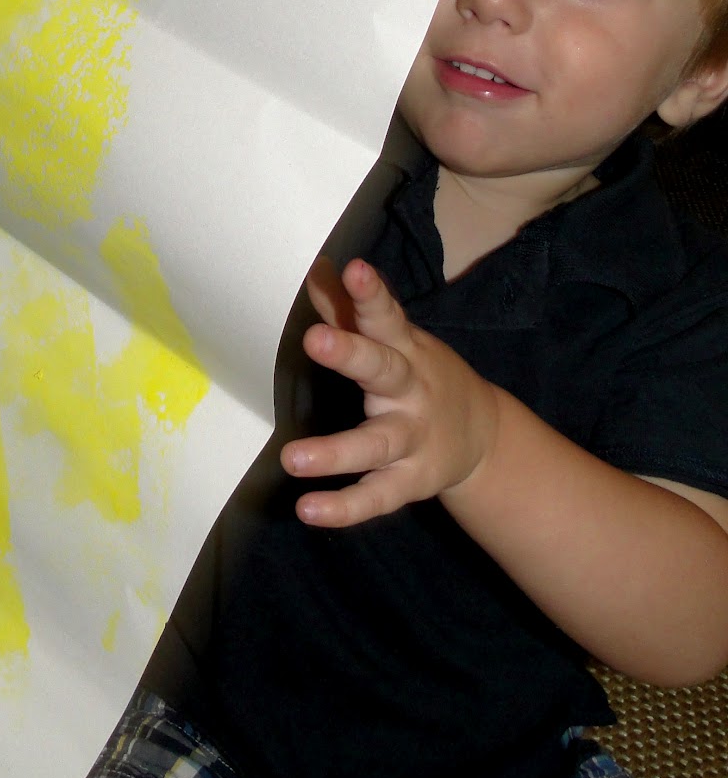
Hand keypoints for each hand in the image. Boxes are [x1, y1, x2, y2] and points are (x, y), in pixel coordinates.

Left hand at [281, 259, 499, 526]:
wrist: (485, 436)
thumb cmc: (420, 374)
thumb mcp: (396, 340)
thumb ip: (354, 309)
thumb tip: (319, 268)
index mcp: (405, 349)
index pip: (386, 316)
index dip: (371, 294)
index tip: (354, 269)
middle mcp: (411, 391)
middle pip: (384, 370)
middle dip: (352, 354)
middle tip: (315, 339)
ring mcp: (414, 439)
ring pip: (377, 445)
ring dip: (336, 453)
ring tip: (293, 459)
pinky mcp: (411, 481)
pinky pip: (378, 496)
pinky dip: (346, 507)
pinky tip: (308, 509)